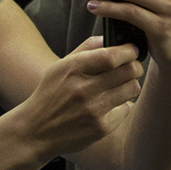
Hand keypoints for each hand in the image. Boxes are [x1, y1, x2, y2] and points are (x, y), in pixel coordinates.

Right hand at [17, 36, 144, 158]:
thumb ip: (84, 49)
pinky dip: (121, 106)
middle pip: (129, 70)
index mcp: (73, 69)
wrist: (35, 132)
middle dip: (135, 66)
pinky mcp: (101, 128)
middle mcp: (83, 88)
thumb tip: (108, 37)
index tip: (131, 50)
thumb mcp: (59, 67)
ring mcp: (93, 110)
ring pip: (132, 88)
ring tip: (120, 86)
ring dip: (130, 85)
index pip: (112, 55)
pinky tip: (109, 106)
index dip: (128, 50)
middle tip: (132, 67)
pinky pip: (126, 109)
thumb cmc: (49, 95)